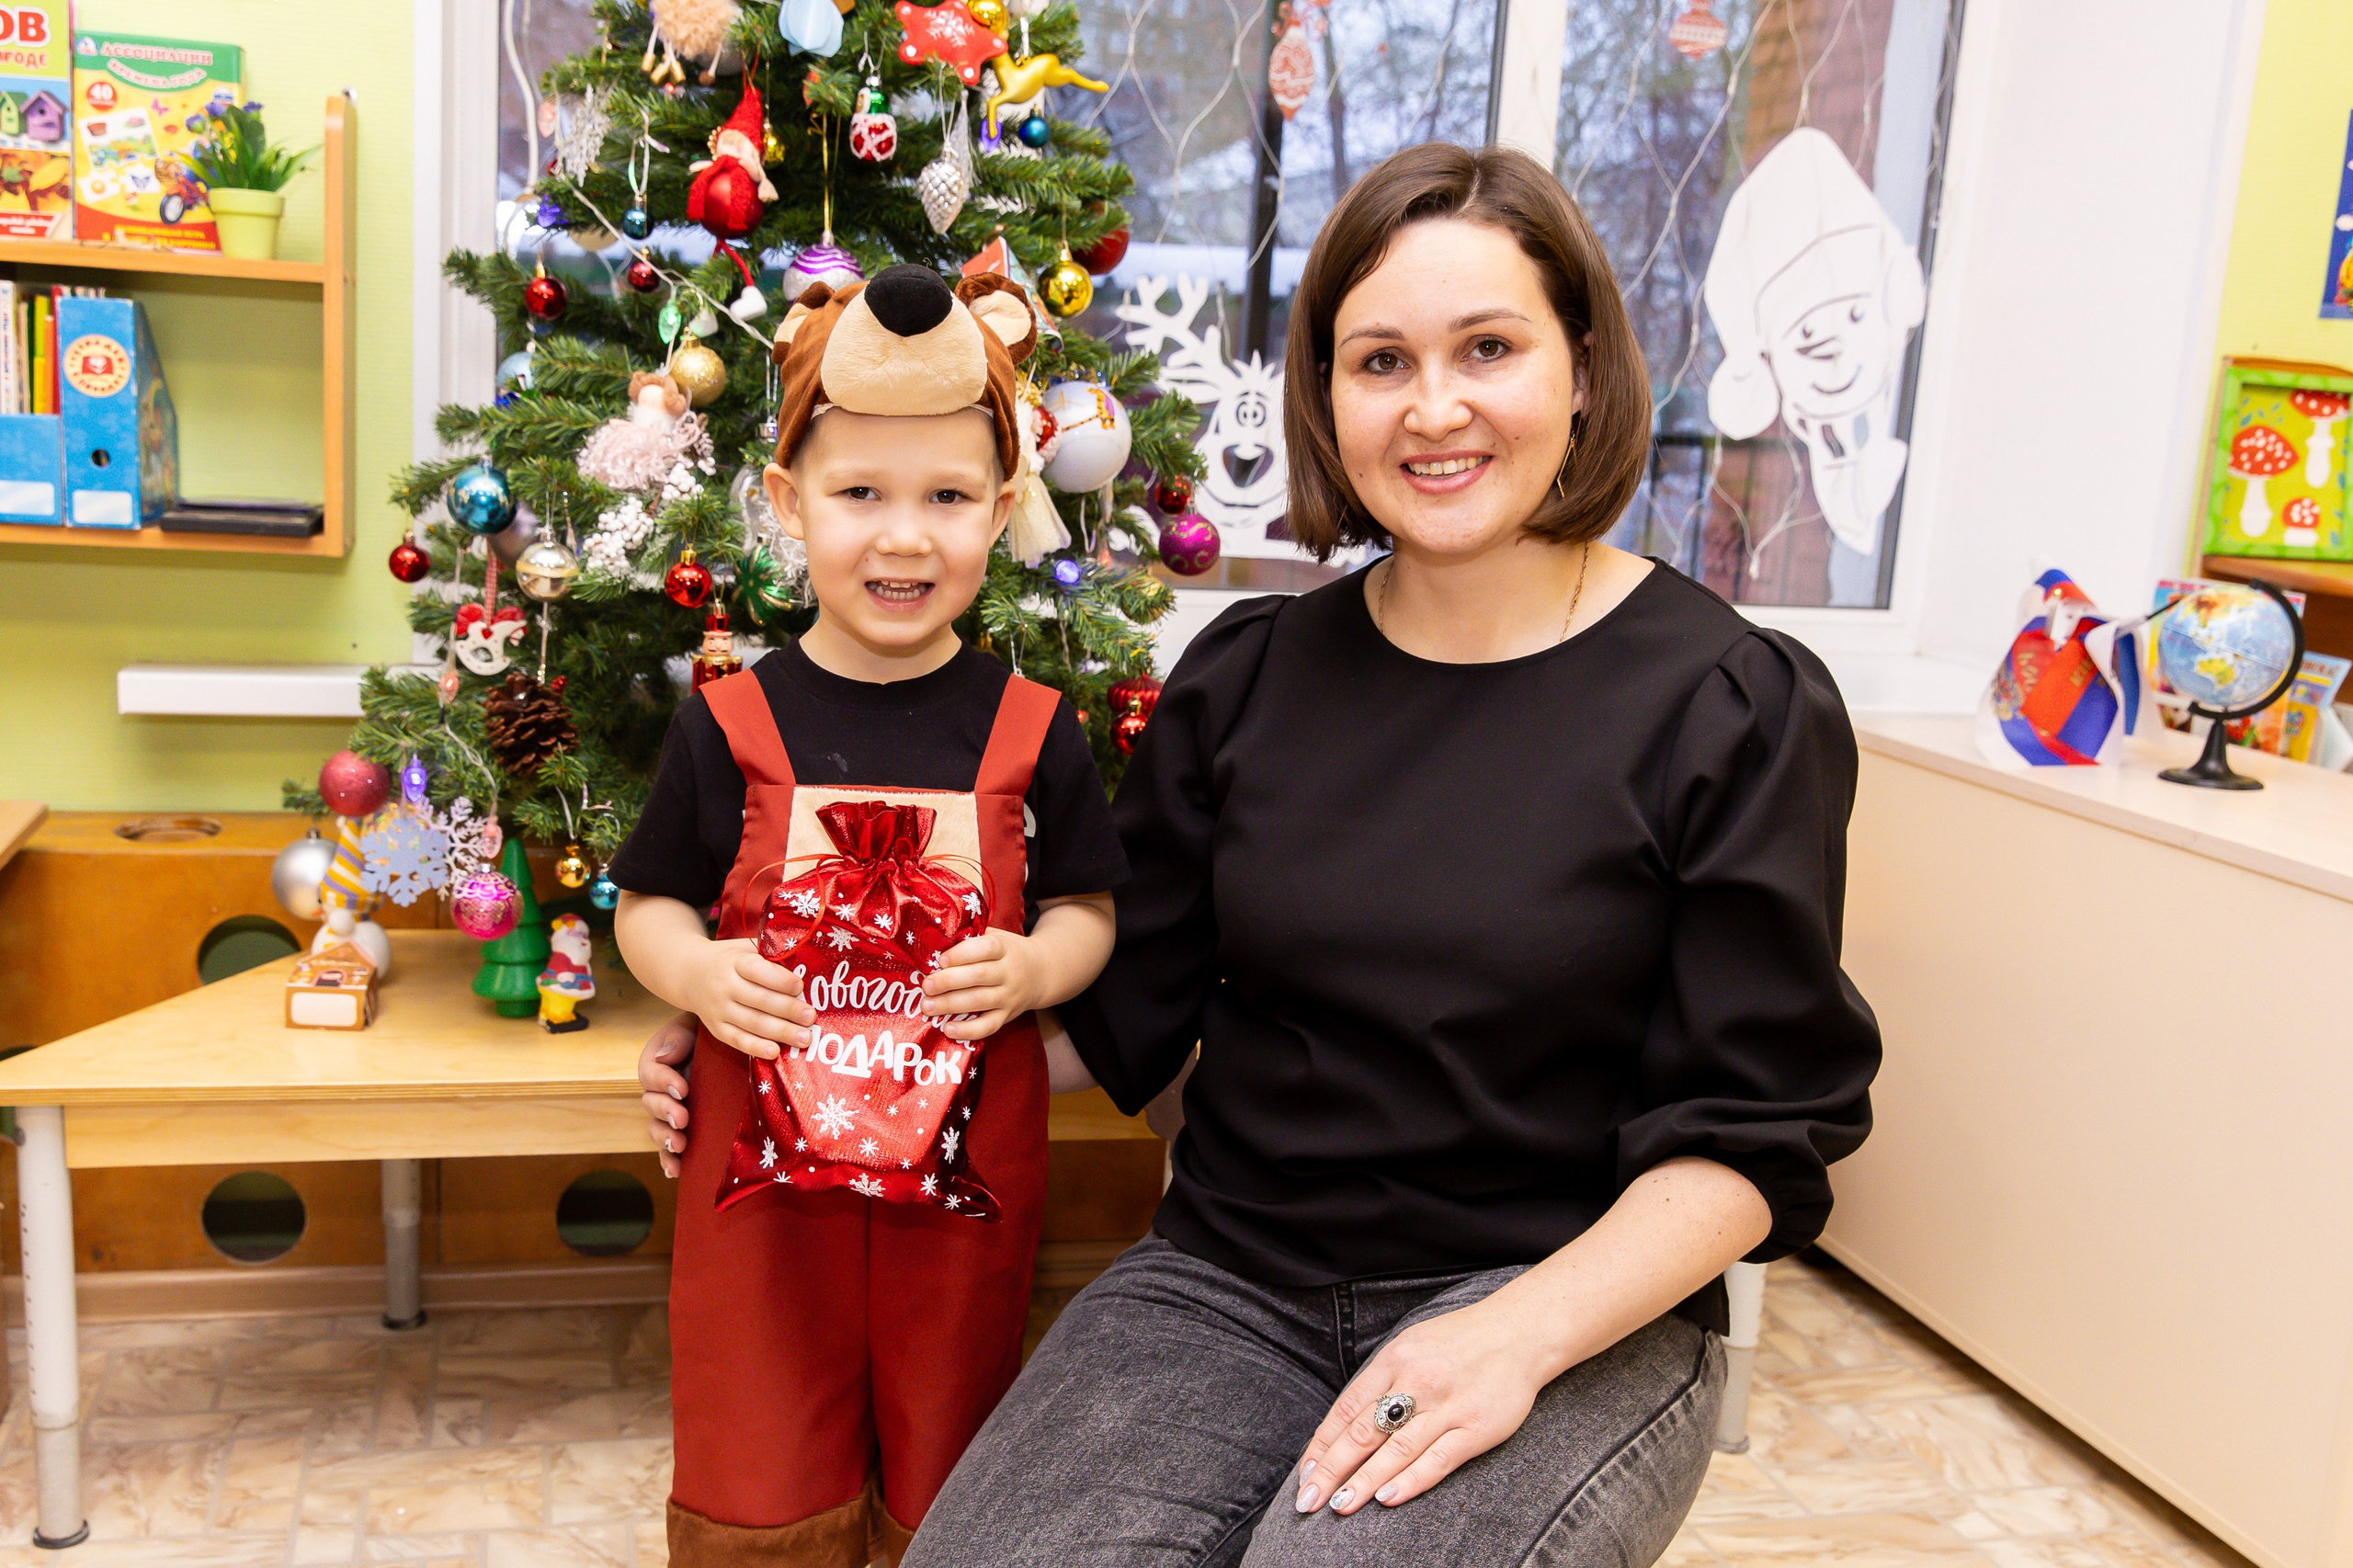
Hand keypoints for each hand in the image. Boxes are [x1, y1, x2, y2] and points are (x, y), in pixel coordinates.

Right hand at [639, 1012, 697, 1177]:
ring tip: (679, 1143)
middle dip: (665, 1113)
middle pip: (651, 1105)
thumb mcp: (694, 1025)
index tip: (683, 1089)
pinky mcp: (683, 1130)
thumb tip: (666, 1057)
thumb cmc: (708, 1033)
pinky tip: (676, 1171)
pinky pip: (669, 1149)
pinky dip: (669, 1161)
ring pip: (657, 1129)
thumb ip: (679, 1037)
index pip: (651, 1074)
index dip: (663, 1083)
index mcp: (658, 1063)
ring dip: (665, 1138)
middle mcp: (660, 1090)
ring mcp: (671, 1112)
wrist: (727, 1049)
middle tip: (682, 1118)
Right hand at [683, 938, 814, 1061]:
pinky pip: (737, 1040)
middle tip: (810, 1017)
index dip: (779, 980)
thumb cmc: (729, 959)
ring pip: (752, 1023)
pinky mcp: (716, 1028)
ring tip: (804, 1038)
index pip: (757, 970)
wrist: (688, 973)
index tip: (800, 986)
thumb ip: (768, 954)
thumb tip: (805, 963)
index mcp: (734, 962)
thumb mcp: (743, 947)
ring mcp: (718, 1009)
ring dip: (780, 1032)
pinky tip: (775, 1052)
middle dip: (787, 1010)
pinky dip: (756, 1048)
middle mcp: (724, 986)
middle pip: (759, 1000)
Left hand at [921, 928, 1049, 1039]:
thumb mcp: (997, 936)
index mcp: (1005, 948)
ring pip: (980, 1001)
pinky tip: (948, 1029)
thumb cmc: (1007, 952)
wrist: (1042, 973)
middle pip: (979, 976)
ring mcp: (1009, 996)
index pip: (986, 948)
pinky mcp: (1007, 1016)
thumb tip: (935, 937)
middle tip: (927, 986)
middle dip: (949, 981)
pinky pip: (988, 1026)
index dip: (962, 953)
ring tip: (927, 1006)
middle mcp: (1009, 972)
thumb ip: (972, 936)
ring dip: (951, 1005)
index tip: (941, 959)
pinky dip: (968, 1030)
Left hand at [1291, 1298, 1546, 1515]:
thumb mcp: (1411, 1345)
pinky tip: (1387, 1498)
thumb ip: (1382, 1380)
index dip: (1322, 1444)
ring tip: (1340, 1505)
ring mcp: (1447, 1406)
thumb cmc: (1459, 1342)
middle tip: (1309, 1499)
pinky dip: (1411, 1480)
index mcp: (1394, 1359)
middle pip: (1364, 1432)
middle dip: (1332, 1469)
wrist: (1519, 1332)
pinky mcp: (1477, 1427)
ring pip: (1396, 1450)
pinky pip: (1438, 1458)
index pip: (1347, 1408)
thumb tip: (1346, 1422)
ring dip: (1364, 1480)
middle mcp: (1416, 1382)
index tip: (1305, 1473)